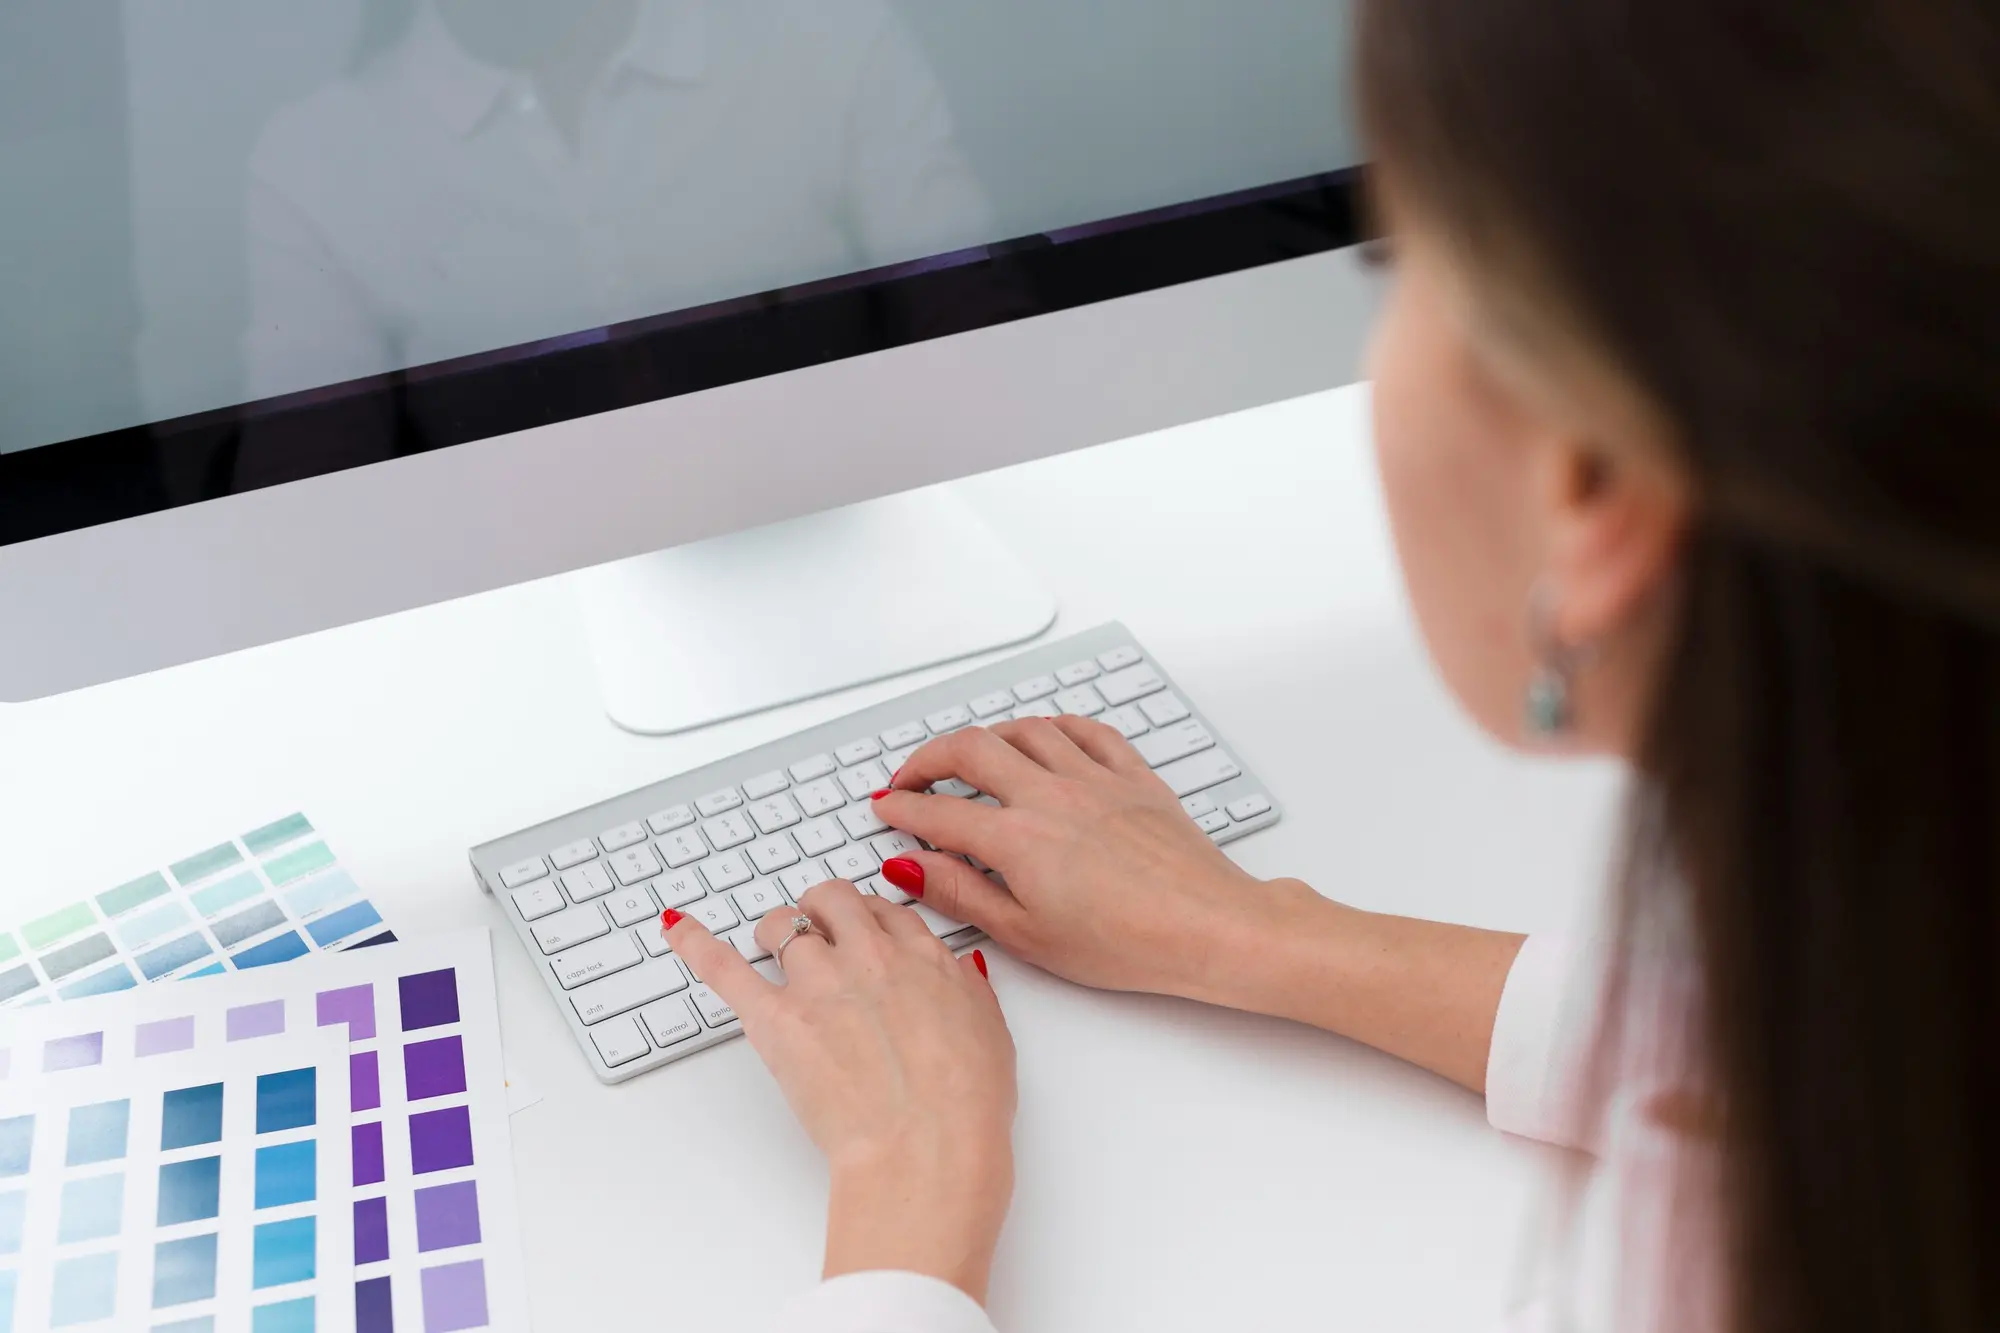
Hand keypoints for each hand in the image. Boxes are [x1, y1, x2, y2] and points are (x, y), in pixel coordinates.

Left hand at [664, 882, 1015, 1301]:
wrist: (928, 1148)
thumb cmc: (966, 1107)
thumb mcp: (993, 1034)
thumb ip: (969, 991)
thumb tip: (959, 970)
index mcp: (922, 958)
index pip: (885, 912)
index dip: (867, 916)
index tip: (860, 926)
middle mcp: (869, 957)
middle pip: (831, 901)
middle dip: (820, 909)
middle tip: (815, 927)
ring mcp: (820, 984)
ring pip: (781, 927)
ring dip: (774, 934)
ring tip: (768, 948)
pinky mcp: (777, 1020)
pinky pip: (725, 968)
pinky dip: (697, 944)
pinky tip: (678, 928)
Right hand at [872, 716, 1285, 1002]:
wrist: (1207, 929)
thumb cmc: (1127, 945)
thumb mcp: (1027, 935)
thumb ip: (962, 892)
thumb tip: (911, 867)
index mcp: (1019, 839)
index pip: (938, 812)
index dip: (902, 809)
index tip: (886, 810)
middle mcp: (1052, 795)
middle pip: (971, 749)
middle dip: (929, 758)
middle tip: (912, 778)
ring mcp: (1095, 779)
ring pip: (1027, 730)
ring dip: (988, 737)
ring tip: (971, 755)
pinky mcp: (1134, 778)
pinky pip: (1087, 730)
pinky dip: (1055, 727)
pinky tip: (1045, 738)